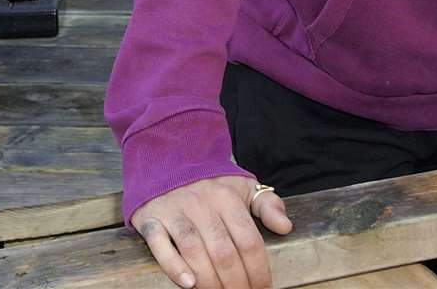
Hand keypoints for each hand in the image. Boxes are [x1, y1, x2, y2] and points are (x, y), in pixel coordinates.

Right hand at [132, 174, 291, 288]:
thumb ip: (267, 205)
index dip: (259, 270)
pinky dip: (173, 267)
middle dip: (236, 283)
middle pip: (223, 252)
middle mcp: (201, 204)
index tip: (263, 288)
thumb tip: (285, 227)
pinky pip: (160, 246)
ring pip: (194, 251)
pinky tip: (188, 284)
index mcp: (227, 198)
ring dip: (210, 281)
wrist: (166, 160)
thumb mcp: (243, 186)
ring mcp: (174, 211)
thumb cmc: (210, 183)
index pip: (248, 241)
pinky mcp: (151, 219)